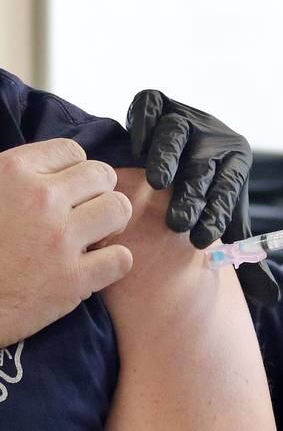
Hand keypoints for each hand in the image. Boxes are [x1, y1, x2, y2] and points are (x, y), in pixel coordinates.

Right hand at [0, 139, 132, 346]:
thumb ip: (16, 176)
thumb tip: (50, 171)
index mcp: (13, 172)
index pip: (72, 151)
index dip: (73, 172)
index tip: (65, 190)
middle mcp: (40, 200)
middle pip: (103, 175)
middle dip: (99, 192)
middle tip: (84, 213)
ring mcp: (59, 239)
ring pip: (119, 209)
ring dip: (111, 223)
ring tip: (92, 236)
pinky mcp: (72, 279)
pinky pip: (121, 257)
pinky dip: (112, 263)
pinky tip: (92, 266)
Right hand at [126, 90, 251, 247]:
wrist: (181, 156)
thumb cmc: (205, 196)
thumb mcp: (226, 220)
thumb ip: (245, 257)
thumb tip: (270, 297)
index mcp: (236, 161)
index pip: (230, 185)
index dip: (217, 211)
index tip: (200, 241)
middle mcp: (213, 136)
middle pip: (204, 163)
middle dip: (192, 194)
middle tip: (177, 224)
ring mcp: (185, 116)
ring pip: (176, 132)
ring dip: (168, 157)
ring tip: (157, 183)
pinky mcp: (157, 102)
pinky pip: (150, 104)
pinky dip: (142, 121)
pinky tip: (136, 147)